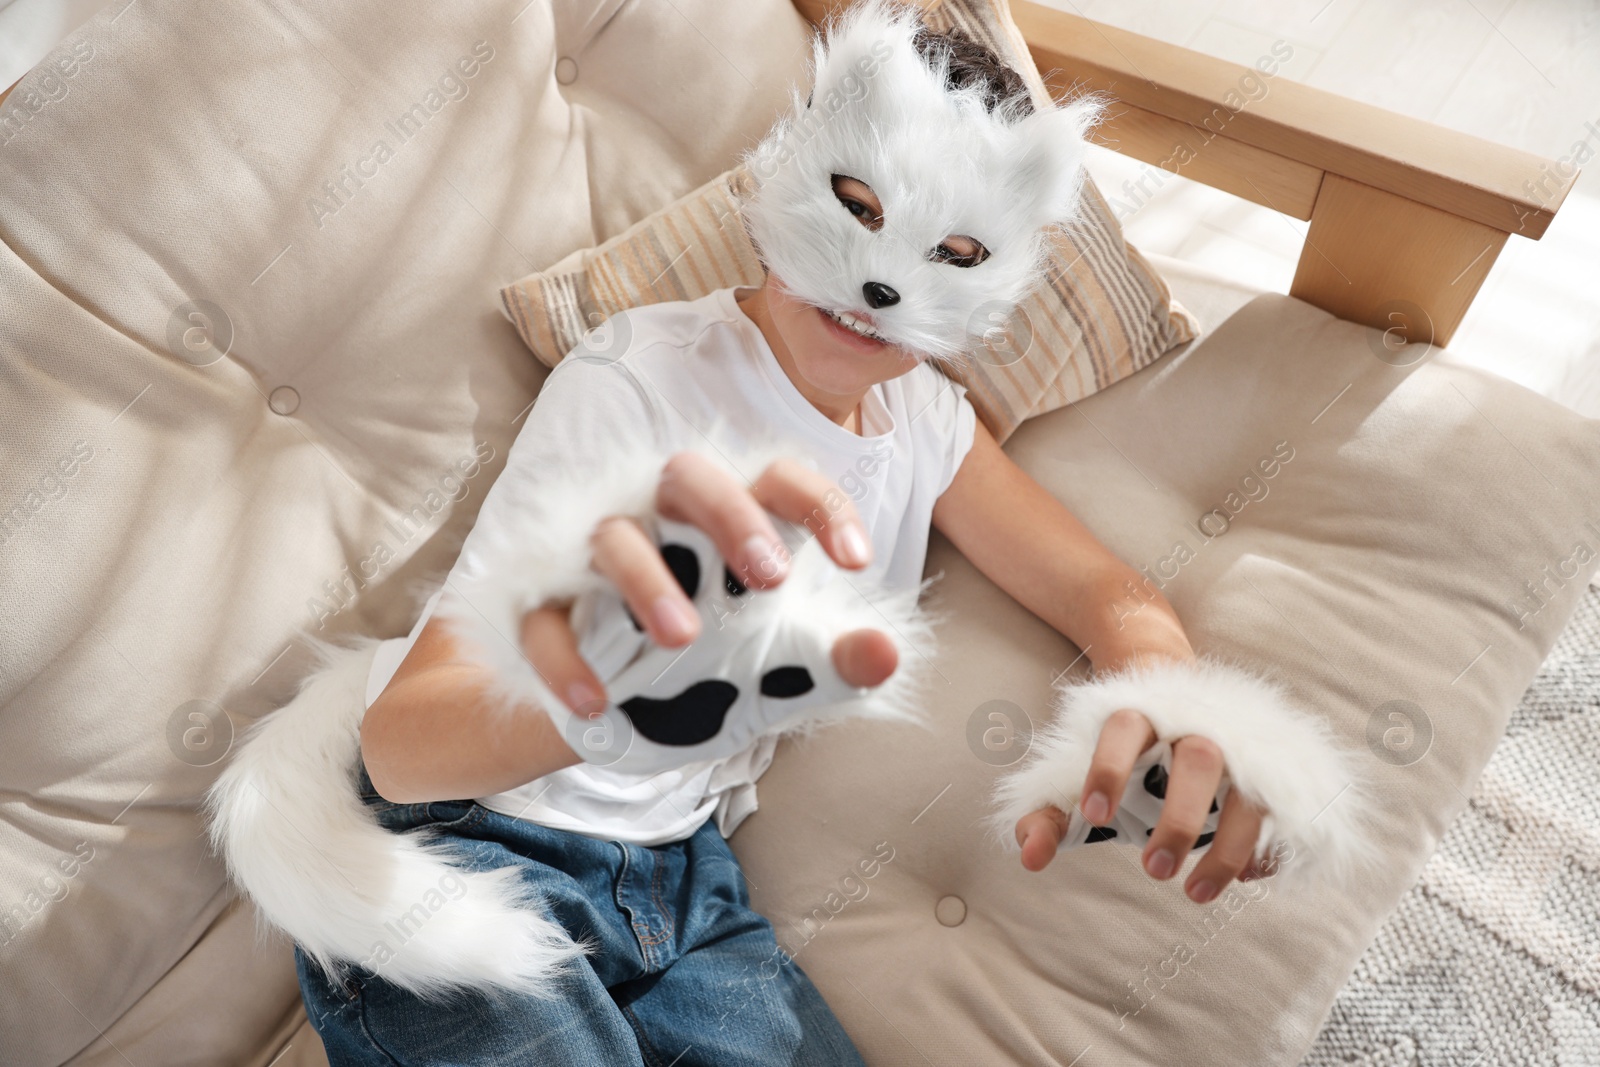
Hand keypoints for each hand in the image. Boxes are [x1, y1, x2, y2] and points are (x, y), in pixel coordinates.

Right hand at [522, 450, 898, 722]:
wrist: (623, 717)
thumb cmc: (719, 663)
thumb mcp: (783, 670)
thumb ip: (835, 661)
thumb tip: (888, 656)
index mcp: (735, 521)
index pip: (779, 481)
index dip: (821, 507)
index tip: (858, 560)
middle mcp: (665, 521)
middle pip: (690, 476)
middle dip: (732, 518)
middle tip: (772, 579)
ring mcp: (597, 559)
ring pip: (613, 537)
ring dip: (647, 581)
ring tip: (682, 640)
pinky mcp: (544, 608)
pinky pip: (546, 619)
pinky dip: (567, 659)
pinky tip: (596, 704)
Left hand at [1012, 708, 1273, 902]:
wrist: (1185, 697)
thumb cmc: (1127, 753)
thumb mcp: (1083, 775)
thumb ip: (1050, 814)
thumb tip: (1030, 859)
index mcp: (1142, 713)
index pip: (1123, 729)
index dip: (1108, 768)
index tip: (1094, 817)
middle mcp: (1196, 725)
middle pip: (1199, 758)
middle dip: (1179, 818)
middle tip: (1152, 871)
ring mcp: (1241, 749)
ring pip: (1248, 793)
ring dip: (1227, 847)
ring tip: (1195, 893)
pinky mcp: (1271, 777)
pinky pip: (1279, 815)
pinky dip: (1266, 850)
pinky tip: (1245, 878)